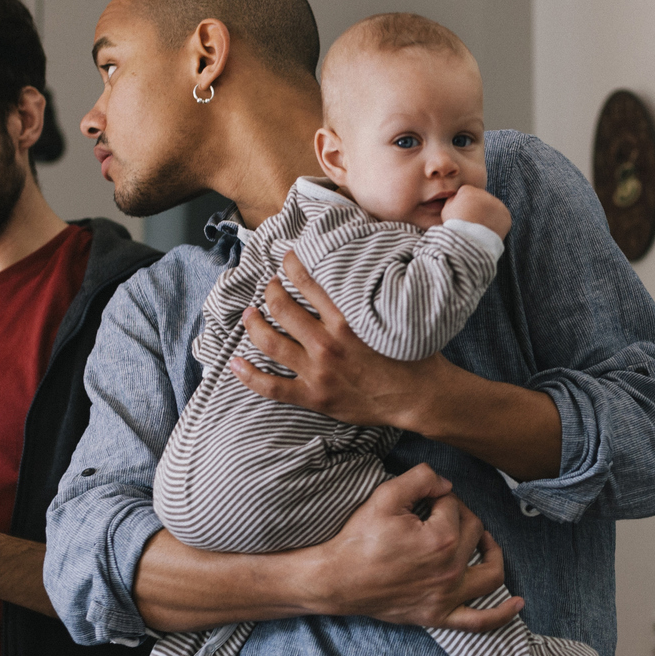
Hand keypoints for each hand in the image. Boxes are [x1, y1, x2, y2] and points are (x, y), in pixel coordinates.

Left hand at [230, 249, 445, 429]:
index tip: (285, 259)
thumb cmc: (412, 355)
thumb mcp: (394, 315)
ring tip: (248, 315)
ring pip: (270, 342)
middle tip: (268, 287)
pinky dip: (249, 375)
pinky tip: (235, 363)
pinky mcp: (313, 396)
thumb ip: (371, 296)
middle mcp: (326, 343)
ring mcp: (317, 371)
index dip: (290, 266)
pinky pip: (271, 386)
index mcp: (345, 319)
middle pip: (281, 309)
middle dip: (269, 292)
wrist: (419, 396)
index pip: (307, 282)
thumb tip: (360, 270)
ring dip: (253, 325)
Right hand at [309, 463, 522, 631]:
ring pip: (490, 573)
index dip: (440, 497)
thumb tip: (446, 484)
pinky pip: (479, 621)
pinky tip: (517, 604)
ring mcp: (447, 596)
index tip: (424, 499)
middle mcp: (450, 569)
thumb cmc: (358, 540)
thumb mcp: (384, 497)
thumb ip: (420, 479)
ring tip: (485, 543)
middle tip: (439, 512)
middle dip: (461, 516)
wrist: (336, 580)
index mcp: (441, 538)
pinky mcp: (439, 615)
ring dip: (493, 553)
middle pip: (474, 532)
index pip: (455, 506)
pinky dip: (502, 614)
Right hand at [442, 183, 511, 238]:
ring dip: (487, 215)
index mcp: (468, 190)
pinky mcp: (506, 216)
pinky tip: (487, 231)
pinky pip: (501, 218)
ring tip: (479, 229)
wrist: (469, 242)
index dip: (463, 204)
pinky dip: (496, 224)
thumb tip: (457, 197)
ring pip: (492, 208)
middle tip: (471, 223)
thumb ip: (452, 200)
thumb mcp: (446, 210)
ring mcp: (497, 204)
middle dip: (477, 208)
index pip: (466, 192)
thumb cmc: (454, 227)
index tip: (461, 214)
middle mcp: (485, 194)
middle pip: (480, 199)